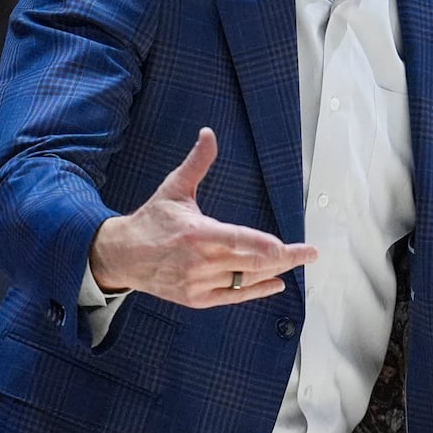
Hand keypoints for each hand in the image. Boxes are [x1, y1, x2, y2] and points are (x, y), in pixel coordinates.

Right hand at [88, 128, 317, 306]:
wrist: (122, 256)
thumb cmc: (152, 220)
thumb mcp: (173, 189)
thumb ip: (197, 164)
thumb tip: (208, 133)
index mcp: (195, 233)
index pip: (234, 239)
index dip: (260, 244)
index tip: (284, 246)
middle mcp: (198, 262)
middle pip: (249, 263)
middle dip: (284, 257)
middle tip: (310, 253)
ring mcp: (197, 283)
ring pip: (244, 280)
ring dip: (274, 271)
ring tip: (297, 261)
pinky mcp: (196, 299)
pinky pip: (233, 297)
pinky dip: (256, 290)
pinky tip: (277, 282)